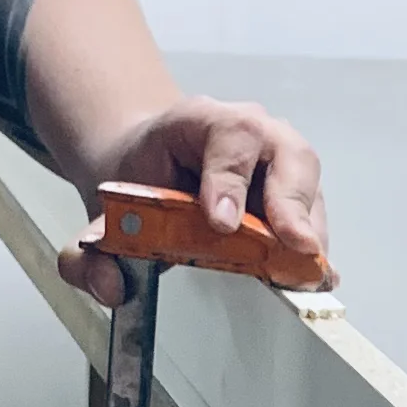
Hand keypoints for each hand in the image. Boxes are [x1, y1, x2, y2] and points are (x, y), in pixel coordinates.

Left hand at [65, 96, 332, 306]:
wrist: (154, 164)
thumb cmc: (140, 179)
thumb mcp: (104, 207)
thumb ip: (92, 249)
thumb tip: (111, 286)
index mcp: (200, 120)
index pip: (228, 136)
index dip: (229, 180)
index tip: (223, 224)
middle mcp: (254, 130)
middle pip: (289, 154)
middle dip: (291, 202)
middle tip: (292, 245)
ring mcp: (282, 158)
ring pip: (309, 183)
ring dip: (310, 229)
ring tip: (304, 273)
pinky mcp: (298, 189)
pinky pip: (314, 213)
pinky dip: (313, 246)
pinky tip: (312, 278)